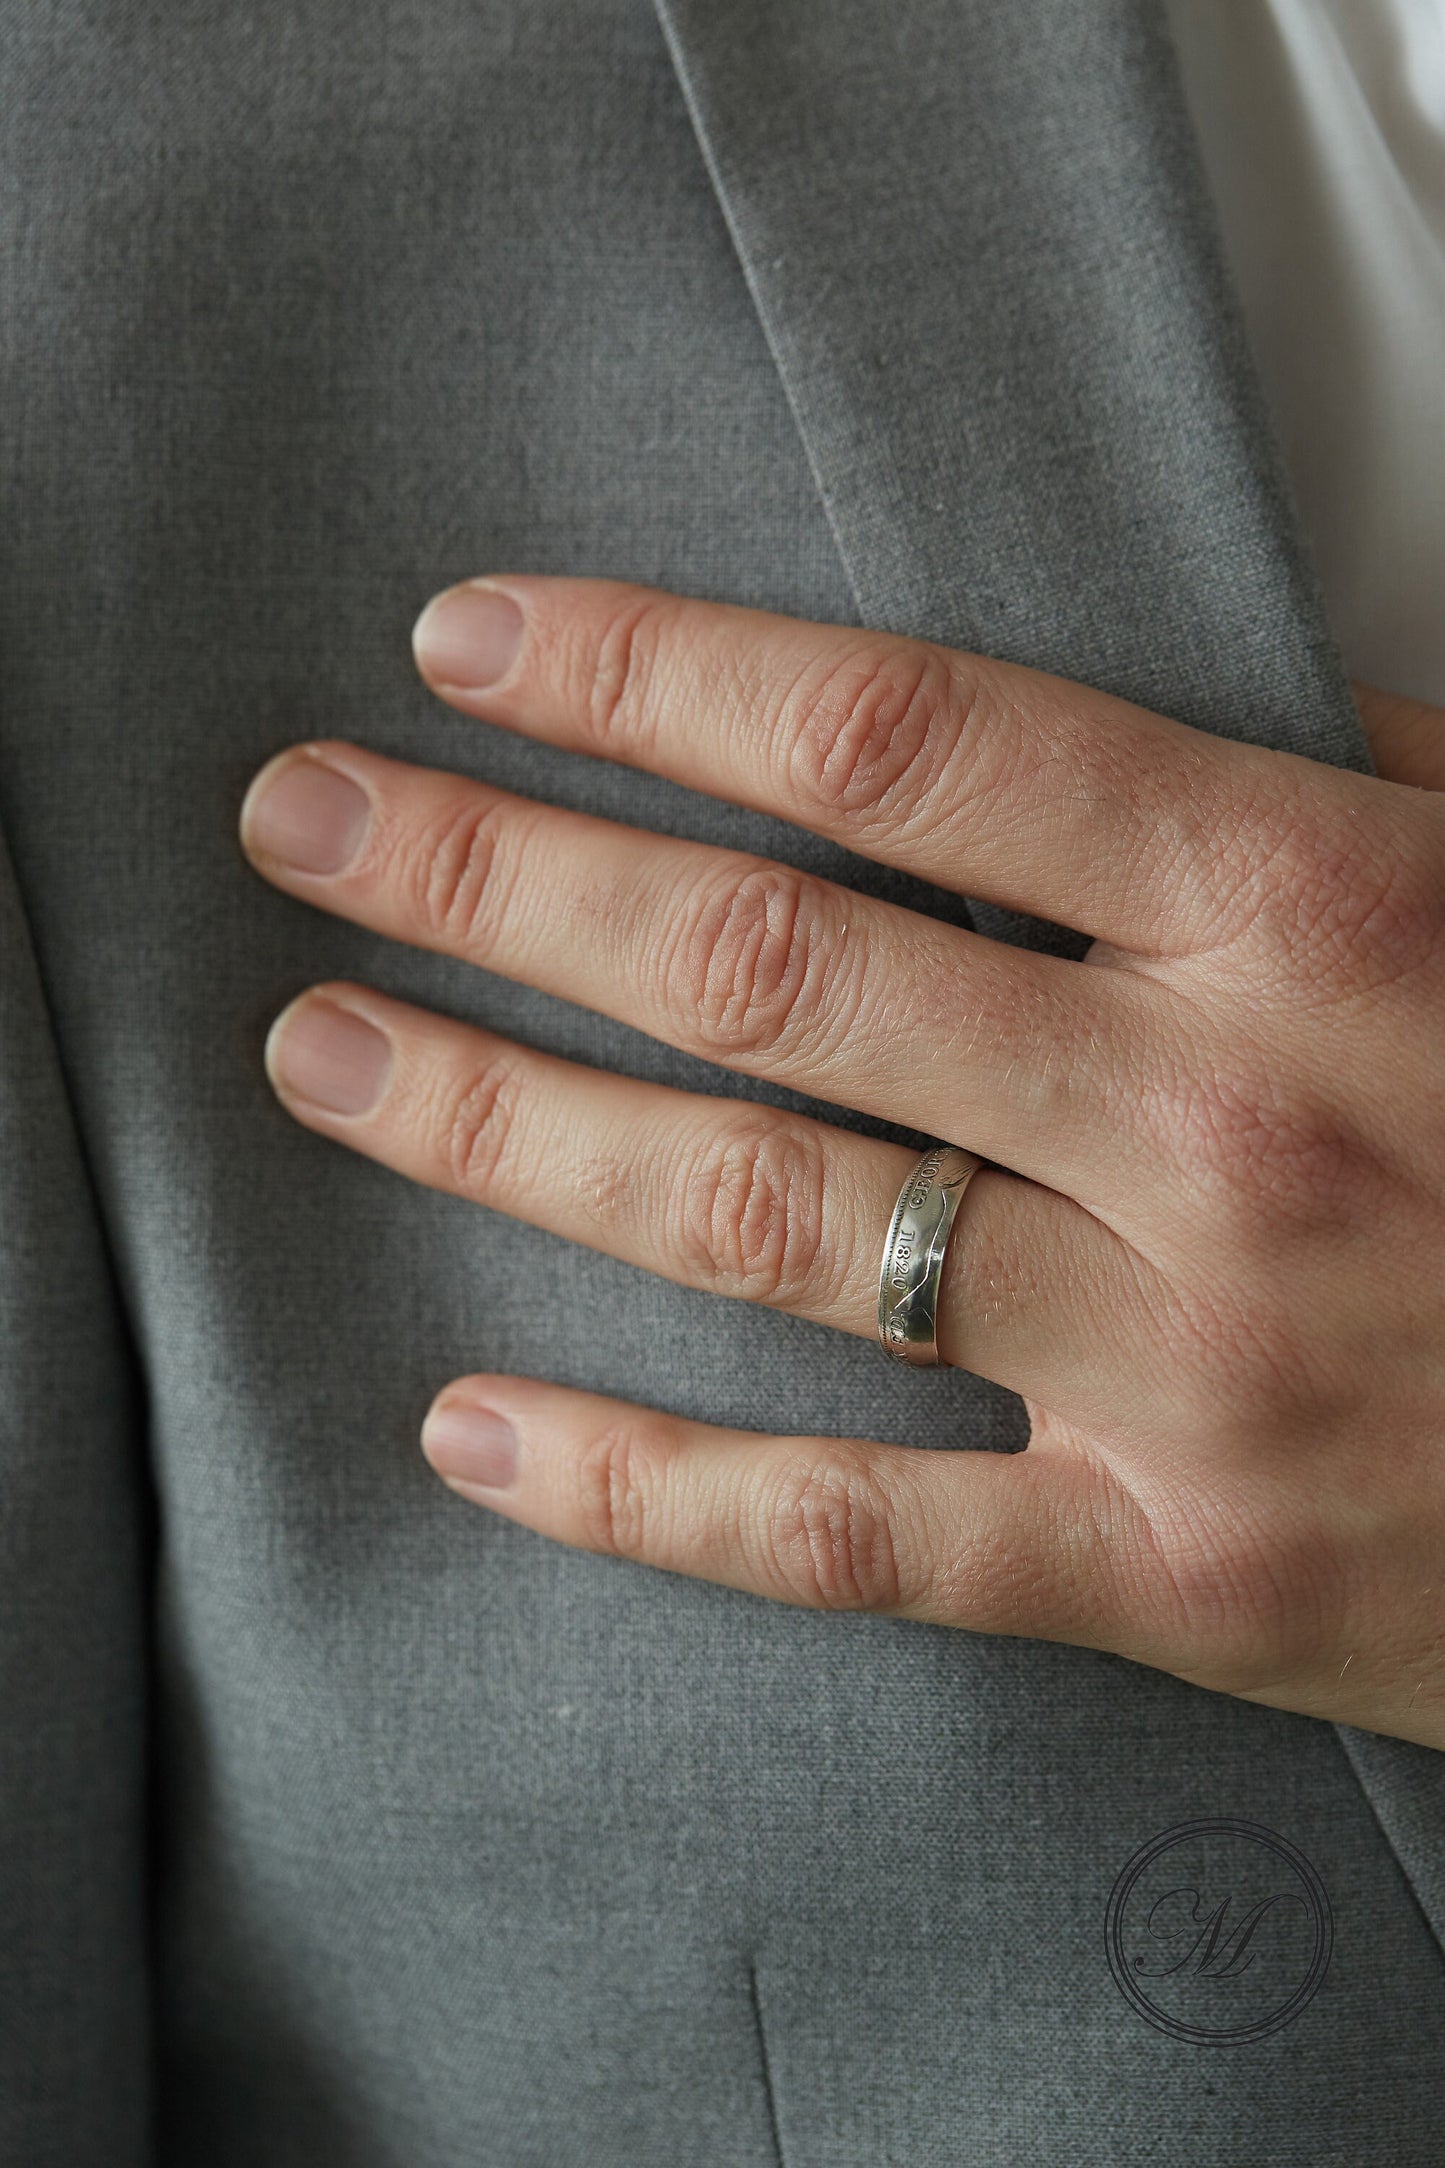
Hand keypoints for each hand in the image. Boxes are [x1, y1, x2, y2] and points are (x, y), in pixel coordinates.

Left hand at [237, 575, 1444, 1749]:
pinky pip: (850, 1534)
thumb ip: (1325, 781)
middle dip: (497, 877)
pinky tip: (475, 1429)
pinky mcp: (1172, 1565)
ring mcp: (1184, 1359)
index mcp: (1311, 908)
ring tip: (327, 1056)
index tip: (474, 647)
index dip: (652, 674)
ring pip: (758, 1221)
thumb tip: (1143, 704)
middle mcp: (1215, 1120)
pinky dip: (641, 1491)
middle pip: (768, 965)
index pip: (896, 744)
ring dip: (502, 1127)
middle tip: (310, 822)